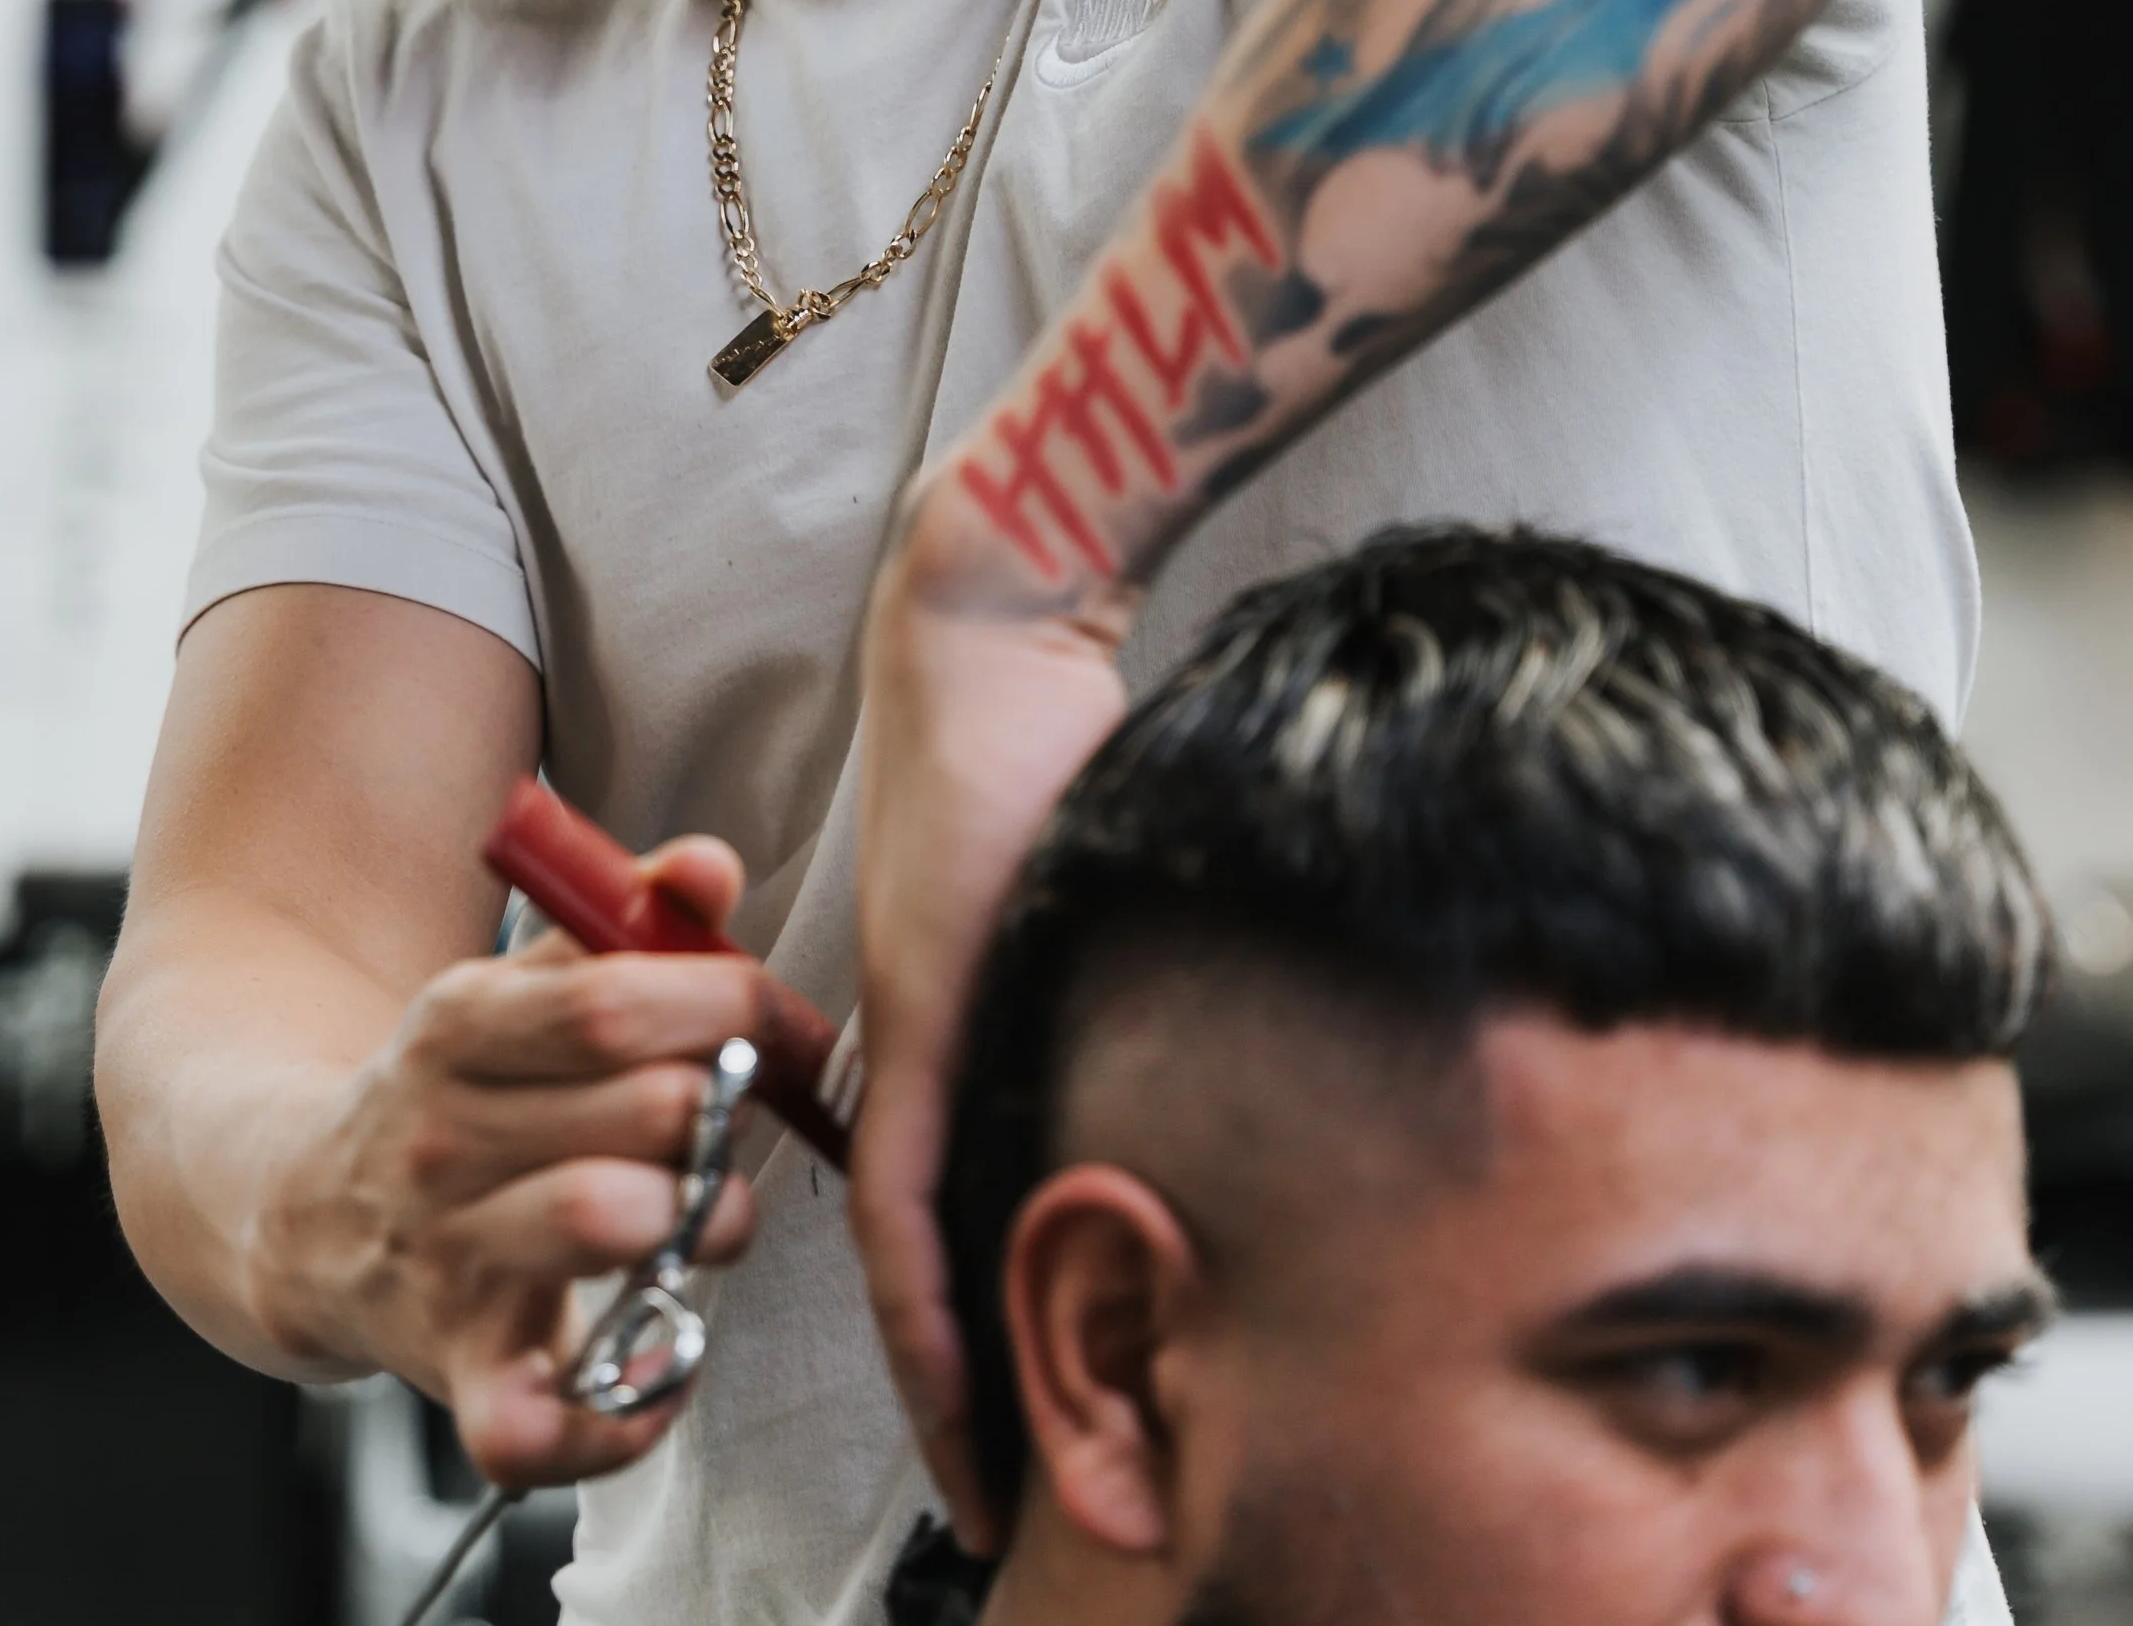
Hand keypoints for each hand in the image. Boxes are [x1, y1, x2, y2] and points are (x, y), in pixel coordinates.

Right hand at [251, 835, 765, 1488]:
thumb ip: (621, 921)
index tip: (774, 1021)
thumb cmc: (460, 1092)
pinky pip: (533, 1421)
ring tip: (707, 1214)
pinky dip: (620, 1414)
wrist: (307, 1219)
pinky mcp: (457, 1368)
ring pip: (603, 1222)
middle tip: (738, 1119)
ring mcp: (447, 1256)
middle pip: (640, 1108)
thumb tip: (711, 868)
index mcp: (459, 1024)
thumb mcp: (512, 987)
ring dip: (702, 1219)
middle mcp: (446, 1139)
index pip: (613, 1001)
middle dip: (727, 1111)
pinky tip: (667, 1365)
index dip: (725, 1004)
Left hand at [851, 510, 1130, 1551]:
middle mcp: (917, 1047)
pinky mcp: (918, 1015)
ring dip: (945, 1376)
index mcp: (951, 1025)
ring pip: (908, 1254)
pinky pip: (907, 1198)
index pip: (938, 1223)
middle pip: (928, 1259)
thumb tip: (1225, 1020)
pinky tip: (947, 1389)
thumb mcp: (1089, 874)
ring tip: (985, 1482)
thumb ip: (1108, 961)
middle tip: (1010, 1500)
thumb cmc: (1051, 728)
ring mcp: (909, 1034)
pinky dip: (924, 1305)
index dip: (962, 1343)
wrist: (994, 632)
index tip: (1001, 1444)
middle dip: (970, 1392)